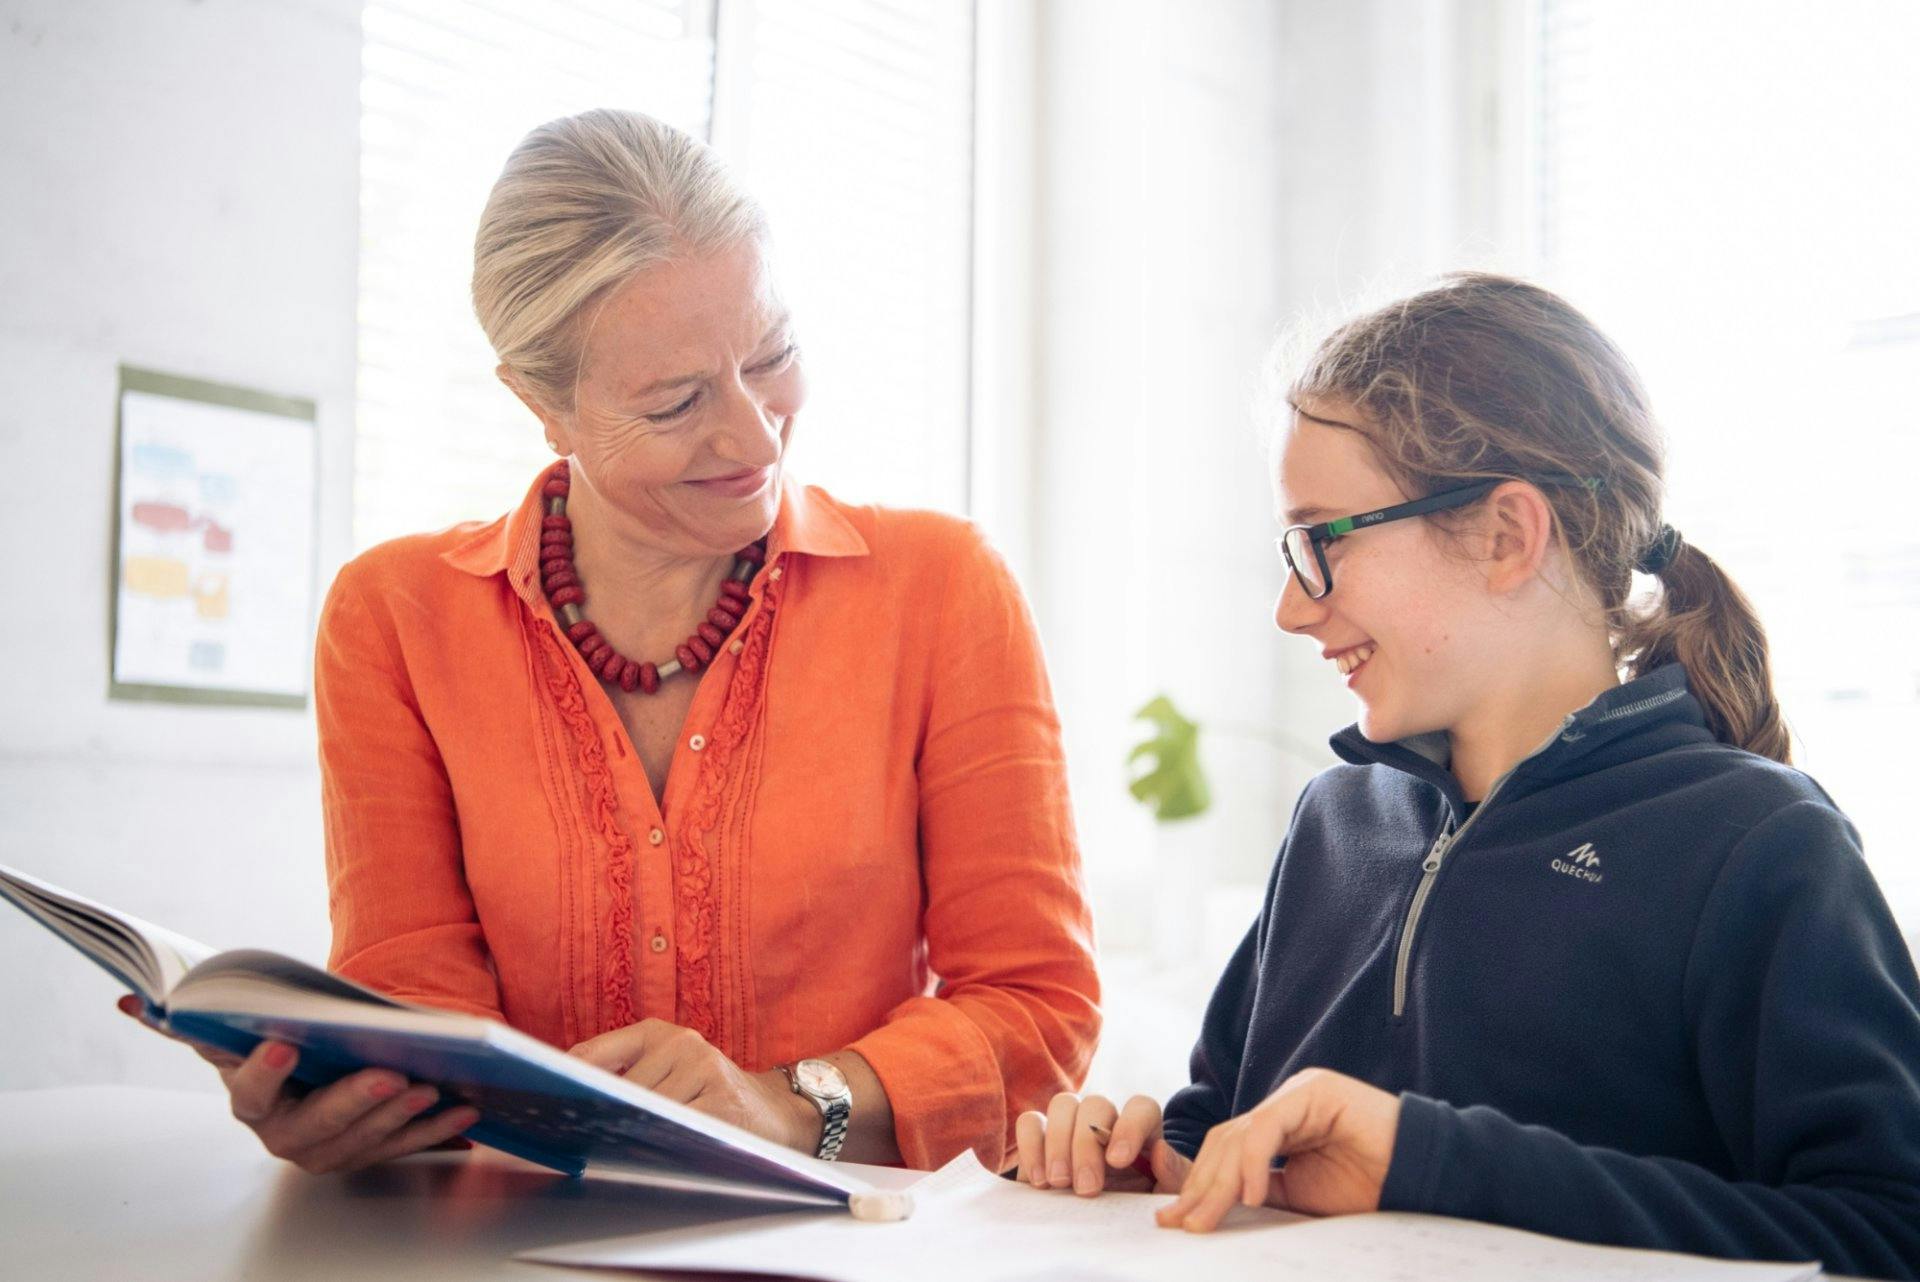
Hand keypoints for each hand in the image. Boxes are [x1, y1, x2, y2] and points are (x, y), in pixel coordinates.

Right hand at [116, 995, 479, 1172]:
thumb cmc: (282, 1034)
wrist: (313, 1062)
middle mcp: (283, 1133)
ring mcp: (326, 1150)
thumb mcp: (247, 1021)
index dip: (265, 1071)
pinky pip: (402, 1146)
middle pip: (316, 1126)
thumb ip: (202, 1014)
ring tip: (432, 1086)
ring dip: (400, 1117)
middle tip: (389, 1073)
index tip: (285, 1043)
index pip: (250, 1091)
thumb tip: (135, 1002)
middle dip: (354, 1100)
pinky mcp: (366, 1153)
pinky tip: (462, 1105)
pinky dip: (434, 1128)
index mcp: (249, 1099)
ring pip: (363, 1142)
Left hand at [569, 1018, 817, 1151]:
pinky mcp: (722, 1103)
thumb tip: (562, 1090)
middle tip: (578, 1138)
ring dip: (629, 1134)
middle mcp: (682, 1043)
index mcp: (657, 1032)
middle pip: (616, 1090)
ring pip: (644, 1111)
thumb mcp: (665, 1068)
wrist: (774, 1111)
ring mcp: (704, 1070)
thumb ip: (619, 1073)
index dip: (565, 1080)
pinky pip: (675, 1130)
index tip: (538, 1101)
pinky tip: (657, 1153)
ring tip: (620, 1148)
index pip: (594, 1054)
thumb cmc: (706, 1092)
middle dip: (599, 1116)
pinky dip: (660, 1145)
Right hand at [1013, 1091, 1190, 1195]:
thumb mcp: (1165, 1196)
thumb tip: (1162, 1152)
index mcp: (1142, 1129)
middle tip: (1085, 1188)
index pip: (1141, 1107)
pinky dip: (1031, 1147)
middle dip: (1087, 1144)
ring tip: (1058, 1183)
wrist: (1106, 1225)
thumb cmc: (1141, 1204)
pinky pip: (1029, 1123)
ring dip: (1058, 1143)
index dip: (1130, 1128)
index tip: (1117, 1161)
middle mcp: (1105, 1120)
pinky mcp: (1040, 1139)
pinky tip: (1038, 1182)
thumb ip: (1174, 1176)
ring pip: (1062, 1104)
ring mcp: (1071, 1125)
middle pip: (1096, 1103)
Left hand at [1155, 1067, 1399, 1231]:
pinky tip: (1247, 1197)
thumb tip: (1211, 1208)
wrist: (1422, 1178)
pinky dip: (1252, 1163)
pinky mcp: (1316, 1092)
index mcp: (1280, 1124)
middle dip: (1199, 1186)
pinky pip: (1268, 1128)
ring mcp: (1299, 1092)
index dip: (1199, 1184)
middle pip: (1226, 1141)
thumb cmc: (1370, 1188)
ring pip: (1240, 1134)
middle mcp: (1285, 1103)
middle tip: (1178, 1224)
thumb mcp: (1301, 1196)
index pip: (1226, 1148)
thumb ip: (1262, 1191)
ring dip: (1217, 1182)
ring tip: (1203, 1221)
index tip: (1176, 1221)